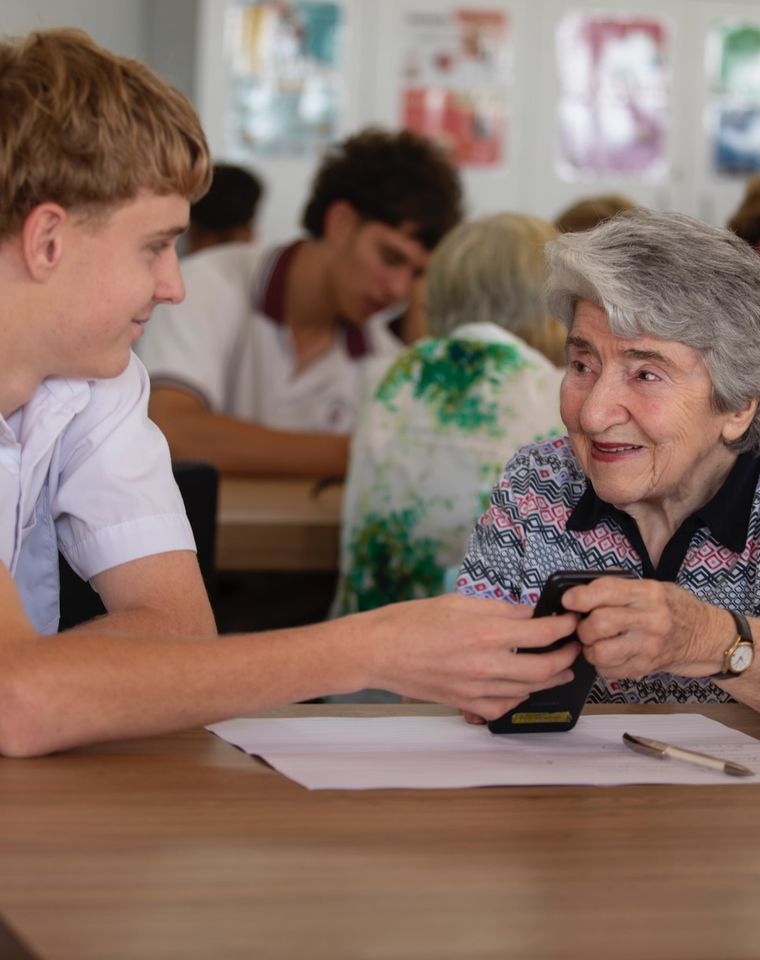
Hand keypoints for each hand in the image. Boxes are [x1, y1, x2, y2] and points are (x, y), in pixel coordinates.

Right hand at [361, 593, 580, 719]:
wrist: (378, 651)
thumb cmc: (410, 622)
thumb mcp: (457, 602)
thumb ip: (498, 609)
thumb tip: (528, 613)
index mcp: (485, 633)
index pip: (542, 632)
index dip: (565, 627)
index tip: (572, 621)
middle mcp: (485, 665)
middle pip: (544, 668)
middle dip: (567, 657)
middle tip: (574, 647)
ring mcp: (475, 689)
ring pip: (527, 690)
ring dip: (550, 679)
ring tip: (560, 669)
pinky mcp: (464, 703)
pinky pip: (502, 707)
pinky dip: (518, 698)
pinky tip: (522, 688)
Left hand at [560, 576, 728, 678]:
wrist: (705, 636)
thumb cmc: (674, 608)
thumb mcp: (652, 587)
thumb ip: (619, 587)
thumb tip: (581, 590)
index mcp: (648, 594)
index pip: (605, 591)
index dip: (579, 597)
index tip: (569, 601)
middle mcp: (649, 620)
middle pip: (599, 624)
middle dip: (582, 625)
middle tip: (584, 624)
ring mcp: (648, 647)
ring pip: (600, 652)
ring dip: (589, 648)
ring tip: (594, 641)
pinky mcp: (645, 667)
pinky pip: (608, 670)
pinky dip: (600, 664)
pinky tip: (608, 654)